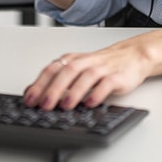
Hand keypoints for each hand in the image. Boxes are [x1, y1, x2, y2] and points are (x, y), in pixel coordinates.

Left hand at [23, 39, 151, 110]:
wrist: (132, 56)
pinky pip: (106, 83)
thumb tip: (33, 92)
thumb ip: (58, 79)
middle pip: (66, 72)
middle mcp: (85, 62)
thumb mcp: (77, 69)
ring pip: (85, 77)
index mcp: (72, 60)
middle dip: (54, 89)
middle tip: (44, 106)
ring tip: (65, 106)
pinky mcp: (117, 76)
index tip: (29, 99)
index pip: (51, 69)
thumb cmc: (102, 65)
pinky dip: (97, 93)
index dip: (39, 84)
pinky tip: (90, 103)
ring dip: (74, 92)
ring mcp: (101, 68)